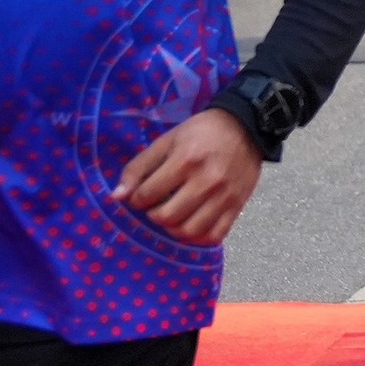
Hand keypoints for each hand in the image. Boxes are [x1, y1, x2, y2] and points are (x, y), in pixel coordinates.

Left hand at [112, 108, 263, 243]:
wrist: (247, 128)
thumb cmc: (202, 132)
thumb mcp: (167, 141)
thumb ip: (139, 167)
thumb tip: (117, 196)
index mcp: (186, 161)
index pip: (148, 195)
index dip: (137, 198)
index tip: (142, 194)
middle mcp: (206, 181)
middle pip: (167, 217)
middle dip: (153, 215)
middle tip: (157, 205)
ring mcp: (224, 196)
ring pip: (189, 230)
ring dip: (173, 228)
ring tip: (172, 216)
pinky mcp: (237, 205)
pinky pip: (214, 235)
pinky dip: (197, 237)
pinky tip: (191, 225)